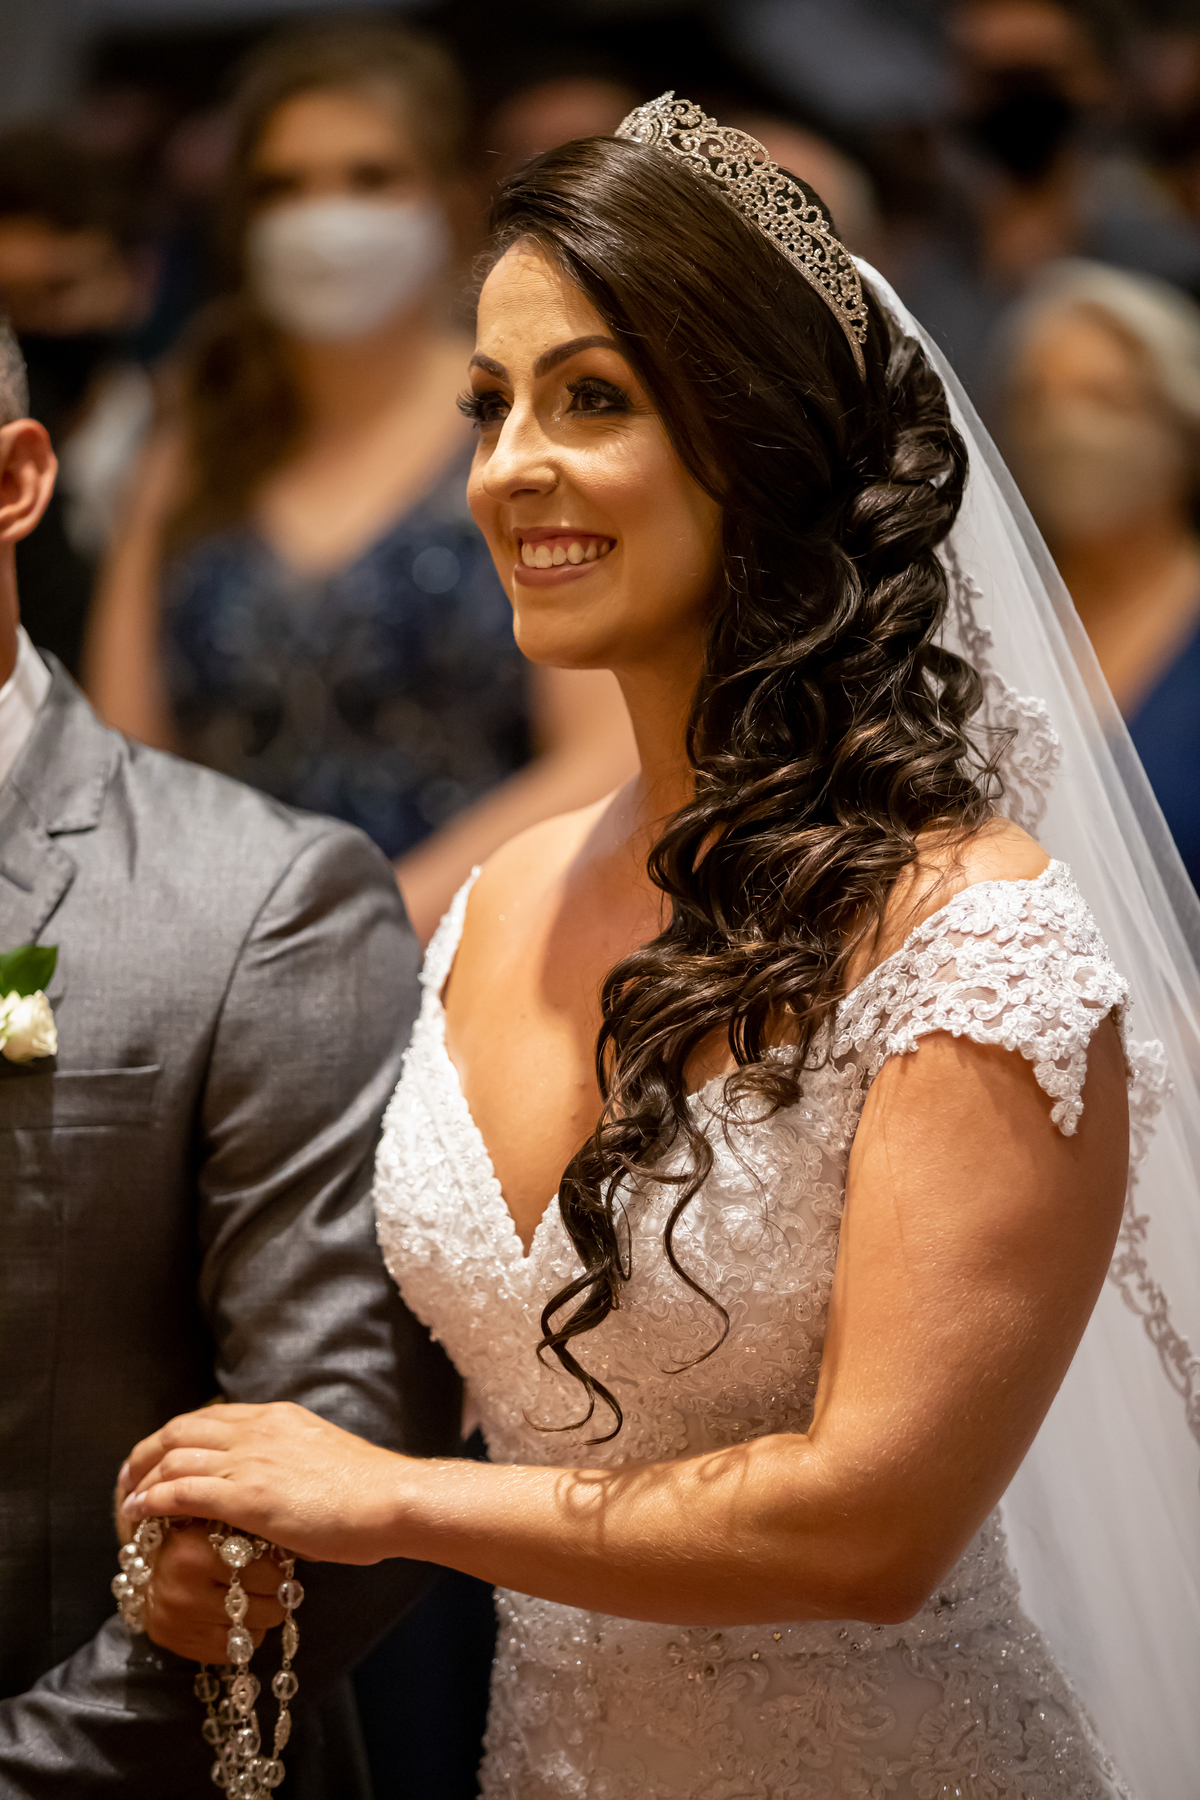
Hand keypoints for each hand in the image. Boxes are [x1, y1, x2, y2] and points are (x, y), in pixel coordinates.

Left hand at [122, 1402, 407, 1563]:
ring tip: (126, 1504)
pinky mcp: (248, 1496)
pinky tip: (138, 1516)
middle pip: (179, 1430)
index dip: (173, 1438)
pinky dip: (152, 1501)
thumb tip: (270, 1489)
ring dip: (141, 1481)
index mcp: (277, 1417)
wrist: (393, 1500)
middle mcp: (258, 1429)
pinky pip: (182, 1492)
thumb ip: (287, 1464)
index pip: (207, 1418)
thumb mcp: (320, 1459)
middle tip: (128, 1479)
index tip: (157, 1460)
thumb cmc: (369, 1492)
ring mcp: (251, 1460)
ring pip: (173, 1458)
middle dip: (145, 1453)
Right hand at [127, 1525, 287, 1660]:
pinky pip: (230, 1653)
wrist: (148, 1565)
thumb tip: (293, 1548)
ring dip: (260, 1621)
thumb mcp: (216, 1521)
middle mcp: (182, 1592)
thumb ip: (247, 1530)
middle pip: (262, 1610)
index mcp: (193, 1553)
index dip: (279, 1571)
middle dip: (275, 1599)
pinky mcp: (176, 1645)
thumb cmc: (194, 1537)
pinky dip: (241, 1638)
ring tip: (256, 1602)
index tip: (280, 1566)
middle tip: (276, 1589)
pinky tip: (236, 1619)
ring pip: (249, 1636)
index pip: (265, 1574)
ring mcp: (178, 1624)